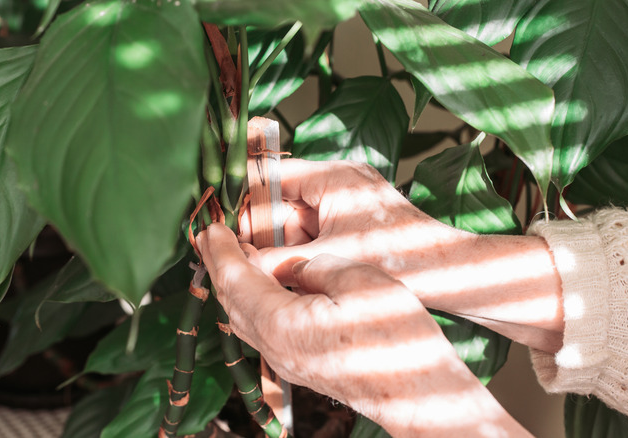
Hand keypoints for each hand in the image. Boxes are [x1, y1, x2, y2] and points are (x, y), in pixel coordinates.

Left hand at [198, 224, 529, 436]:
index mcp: (280, 322)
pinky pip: (260, 330)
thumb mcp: (360, 282)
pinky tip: (263, 291)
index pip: (235, 278)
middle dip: (218, 265)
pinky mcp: (300, 366)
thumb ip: (319, 266)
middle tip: (210, 237)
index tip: (210, 226)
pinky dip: (251, 303)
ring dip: (233, 285)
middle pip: (230, 300)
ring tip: (231, 259)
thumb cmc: (395, 340)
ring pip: (243, 318)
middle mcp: (273, 346)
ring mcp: (285, 361)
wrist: (416, 396)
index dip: (220, 249)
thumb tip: (300, 265)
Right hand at [239, 159, 470, 285]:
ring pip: (297, 219)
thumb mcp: (329, 259)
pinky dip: (303, 250)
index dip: (244, 200)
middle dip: (264, 231)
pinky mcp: (355, 219)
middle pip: (282, 200)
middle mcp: (339, 180)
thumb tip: (237, 265)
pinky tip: (297, 274)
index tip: (223, 224)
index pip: (270, 174)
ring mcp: (349, 199)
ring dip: (283, 244)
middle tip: (244, 258)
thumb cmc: (401, 258)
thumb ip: (277, 260)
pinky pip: (316, 229)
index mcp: (332, 176)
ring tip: (272, 271)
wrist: (452, 274)